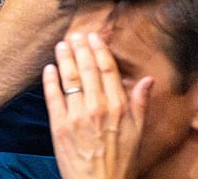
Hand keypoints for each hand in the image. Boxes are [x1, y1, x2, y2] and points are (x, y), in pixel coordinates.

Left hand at [43, 33, 151, 178]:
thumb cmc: (120, 162)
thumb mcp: (138, 133)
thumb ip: (140, 103)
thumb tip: (148, 79)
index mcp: (118, 107)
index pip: (107, 69)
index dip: (100, 50)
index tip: (94, 37)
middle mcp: (97, 107)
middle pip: (87, 69)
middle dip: (80, 48)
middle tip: (76, 35)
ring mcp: (77, 116)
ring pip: (70, 78)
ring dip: (65, 58)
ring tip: (62, 45)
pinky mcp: (60, 127)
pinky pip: (53, 98)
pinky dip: (50, 81)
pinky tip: (49, 68)